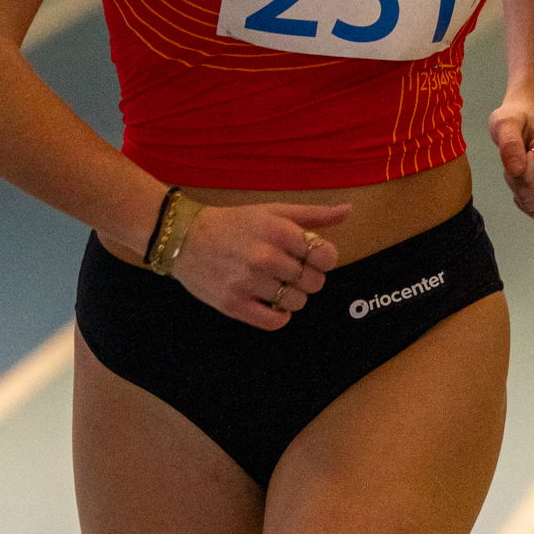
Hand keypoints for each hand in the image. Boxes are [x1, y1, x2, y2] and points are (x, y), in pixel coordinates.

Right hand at [173, 202, 348, 329]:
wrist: (184, 238)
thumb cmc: (233, 223)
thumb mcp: (273, 211)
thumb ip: (313, 215)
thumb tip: (349, 211)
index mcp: (278, 230)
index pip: (326, 257)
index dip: (324, 260)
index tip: (310, 258)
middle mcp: (265, 256)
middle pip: (314, 282)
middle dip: (308, 278)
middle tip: (290, 271)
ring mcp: (248, 282)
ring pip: (297, 303)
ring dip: (292, 297)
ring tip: (276, 285)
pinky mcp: (233, 304)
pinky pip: (274, 322)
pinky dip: (278, 316)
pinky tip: (269, 302)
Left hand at [489, 101, 533, 216]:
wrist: (532, 119)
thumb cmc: (516, 120)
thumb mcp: (504, 123)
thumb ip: (508, 143)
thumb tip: (516, 170)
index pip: (531, 177)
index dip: (513, 175)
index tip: (510, 158)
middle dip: (516, 183)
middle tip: (515, 163)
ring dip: (522, 192)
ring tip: (523, 170)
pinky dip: (529, 201)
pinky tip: (527, 183)